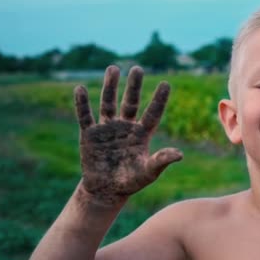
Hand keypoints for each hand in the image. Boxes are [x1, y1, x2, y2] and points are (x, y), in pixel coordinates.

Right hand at [73, 66, 182, 204]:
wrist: (106, 190)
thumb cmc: (131, 182)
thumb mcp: (148, 173)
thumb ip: (161, 161)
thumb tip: (180, 155)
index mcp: (142, 134)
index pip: (153, 113)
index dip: (159, 99)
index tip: (166, 83)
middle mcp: (126, 127)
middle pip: (131, 102)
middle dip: (134, 86)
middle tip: (138, 68)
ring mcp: (107, 128)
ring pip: (109, 103)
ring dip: (110, 87)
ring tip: (113, 69)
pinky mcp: (90, 134)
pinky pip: (85, 116)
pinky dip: (82, 104)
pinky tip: (79, 89)